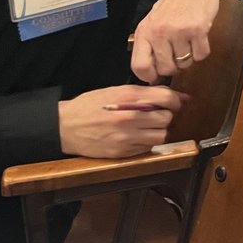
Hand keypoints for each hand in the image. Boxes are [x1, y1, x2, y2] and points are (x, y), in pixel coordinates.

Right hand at [58, 85, 185, 157]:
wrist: (64, 127)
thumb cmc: (90, 106)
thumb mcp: (117, 91)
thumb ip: (147, 93)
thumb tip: (177, 96)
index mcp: (128, 97)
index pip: (167, 98)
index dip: (176, 100)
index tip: (175, 102)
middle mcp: (129, 117)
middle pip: (166, 118)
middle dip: (165, 115)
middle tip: (157, 114)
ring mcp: (125, 137)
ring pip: (160, 136)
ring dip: (158, 131)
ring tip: (147, 126)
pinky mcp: (121, 152)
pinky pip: (146, 148)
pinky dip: (146, 142)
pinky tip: (136, 136)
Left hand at [131, 0, 220, 83]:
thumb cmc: (175, 2)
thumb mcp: (153, 20)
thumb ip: (149, 45)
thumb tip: (151, 74)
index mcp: (145, 31)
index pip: (139, 66)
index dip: (149, 76)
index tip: (156, 76)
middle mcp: (159, 32)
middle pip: (165, 69)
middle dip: (174, 67)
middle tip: (178, 55)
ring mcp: (179, 31)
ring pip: (184, 64)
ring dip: (189, 57)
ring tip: (189, 42)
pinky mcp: (198, 30)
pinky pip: (201, 55)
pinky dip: (202, 51)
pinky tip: (199, 38)